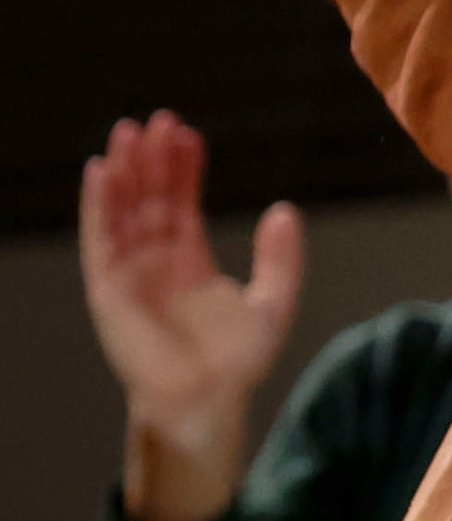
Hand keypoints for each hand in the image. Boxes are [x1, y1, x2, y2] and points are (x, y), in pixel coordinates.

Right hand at [80, 113, 303, 520]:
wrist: (208, 401)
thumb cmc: (237, 361)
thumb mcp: (273, 302)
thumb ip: (281, 258)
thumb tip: (285, 209)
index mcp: (189, 260)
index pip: (182, 203)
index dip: (184, 168)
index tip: (187, 132)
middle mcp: (155, 261)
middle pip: (150, 199)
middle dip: (151, 160)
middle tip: (156, 119)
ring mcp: (129, 273)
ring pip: (122, 211)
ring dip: (122, 172)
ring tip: (127, 133)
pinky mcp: (108, 289)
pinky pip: (100, 239)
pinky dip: (98, 206)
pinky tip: (99, 172)